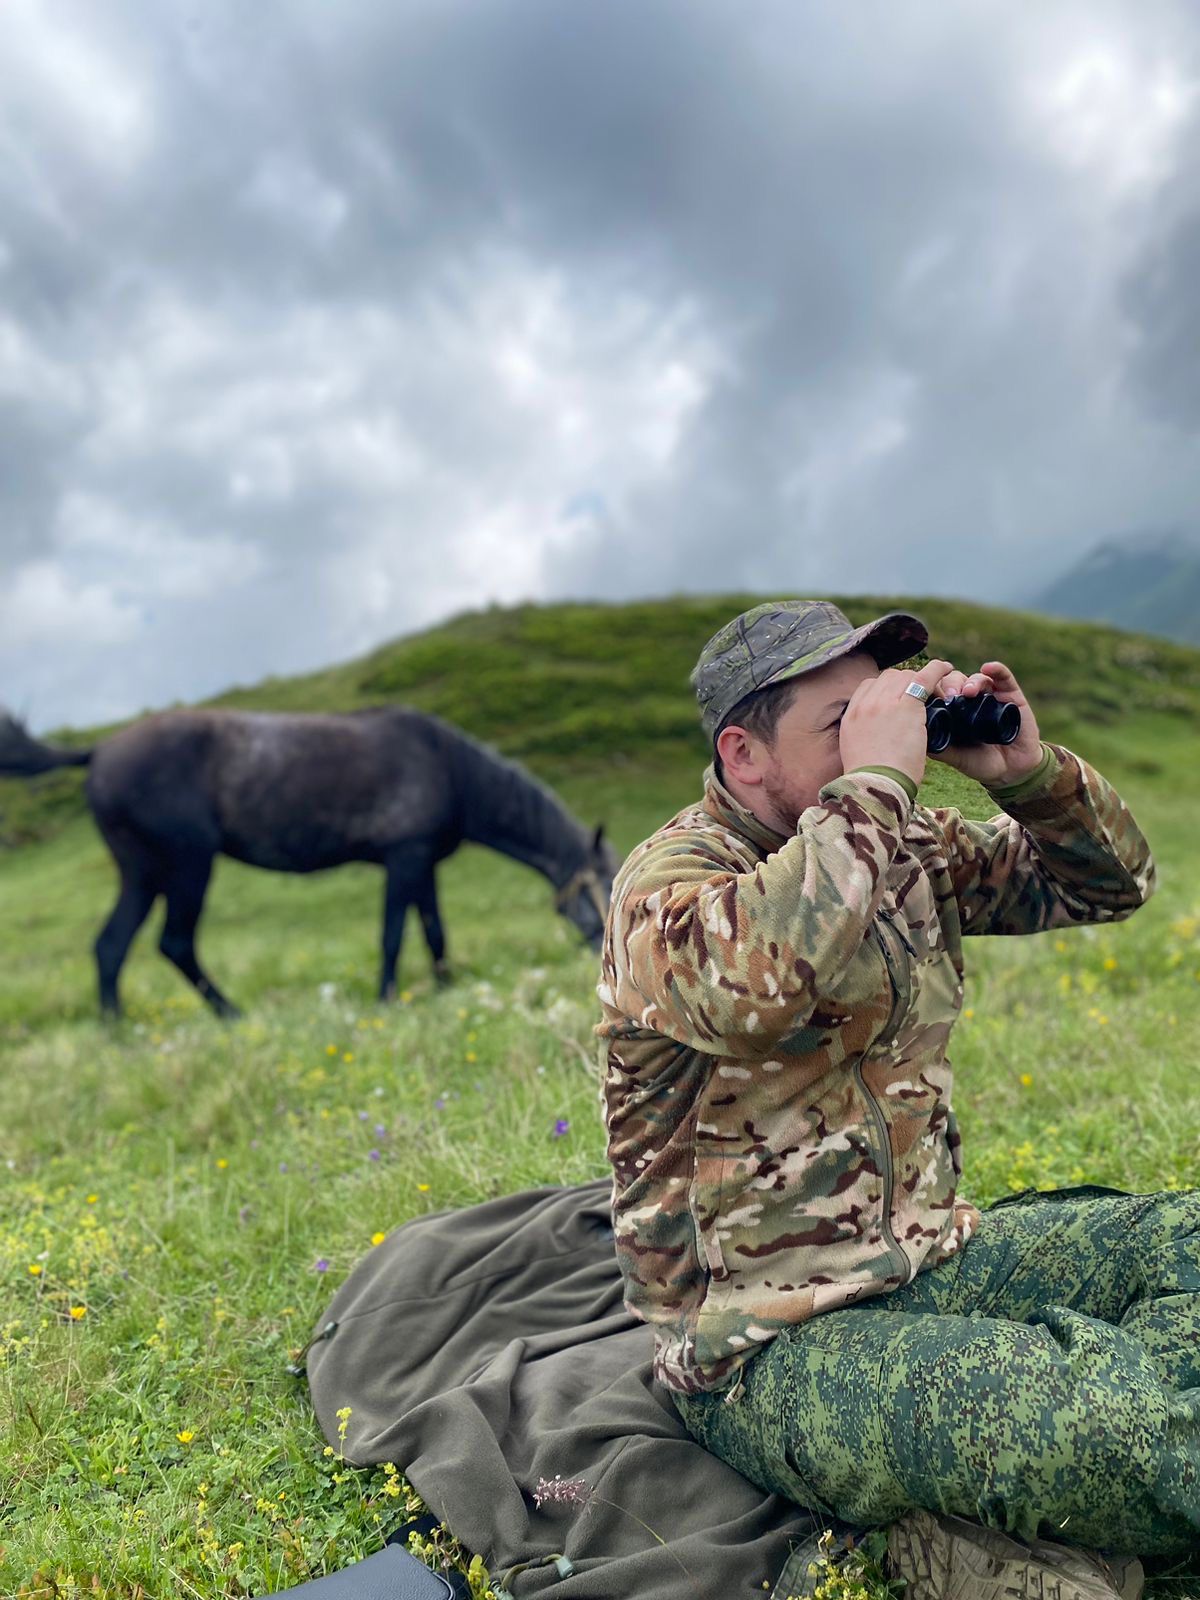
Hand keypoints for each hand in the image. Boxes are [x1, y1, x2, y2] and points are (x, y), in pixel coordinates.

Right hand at [839, 659, 954, 787]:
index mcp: (851, 716)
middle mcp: (865, 705)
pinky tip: (946, 668)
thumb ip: (864, 738)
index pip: (869, 686)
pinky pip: (924, 678)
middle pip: (888, 677)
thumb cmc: (872, 781)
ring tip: (937, 687)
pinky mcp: (906, 705)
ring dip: (921, 680)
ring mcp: (884, 703)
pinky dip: (937, 670)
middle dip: (905, 682)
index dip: (887, 688)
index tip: (899, 696)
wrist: (876, 787)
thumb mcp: (856, 754)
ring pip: (906, 676)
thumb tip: (876, 738)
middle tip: (921, 694)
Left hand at [930, 660, 1042, 786]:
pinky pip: (1004, 677)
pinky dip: (997, 669)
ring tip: (968, 691)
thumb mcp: (956, 757)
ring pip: (978, 678)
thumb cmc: (981, 763)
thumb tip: (919, 739)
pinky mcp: (1012, 695)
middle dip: (951, 684)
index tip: (931, 697)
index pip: (941, 691)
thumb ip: (940, 748)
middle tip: (949, 696)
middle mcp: (971, 700)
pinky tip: (989, 668)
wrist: (1012, 771)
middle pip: (957, 681)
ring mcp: (992, 696)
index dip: (934, 689)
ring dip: (971, 681)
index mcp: (954, 711)